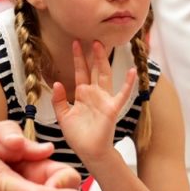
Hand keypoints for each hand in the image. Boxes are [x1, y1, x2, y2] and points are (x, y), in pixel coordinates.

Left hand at [51, 40, 136, 163]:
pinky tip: (132, 72)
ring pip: (105, 75)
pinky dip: (128, 83)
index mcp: (83, 95)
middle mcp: (94, 94)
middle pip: (94, 69)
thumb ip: (59, 100)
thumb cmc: (78, 136)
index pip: (81, 72)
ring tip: (102, 45)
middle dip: (93, 54)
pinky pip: (122, 94)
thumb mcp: (63, 116)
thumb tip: (57, 83)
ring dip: (104, 61)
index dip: (78, 58)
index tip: (75, 43)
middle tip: (92, 38)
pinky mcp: (112, 108)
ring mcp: (104, 99)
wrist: (89, 152)